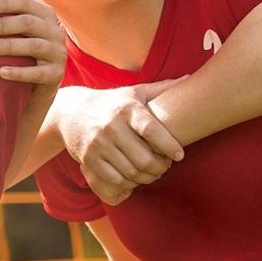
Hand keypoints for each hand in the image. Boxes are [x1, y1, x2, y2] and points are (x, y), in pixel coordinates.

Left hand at [0, 0, 66, 87]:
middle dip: (4, 24)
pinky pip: (38, 73)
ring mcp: (58, 53)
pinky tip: (1, 71)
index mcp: (45, 15)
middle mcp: (55, 31)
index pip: (26, 3)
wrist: (40, 83)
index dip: (6, 4)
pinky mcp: (56, 74)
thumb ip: (14, 7)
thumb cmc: (24, 48)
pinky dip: (19, 72)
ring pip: (35, 46)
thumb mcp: (21, 27)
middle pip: (30, 23)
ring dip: (10, 45)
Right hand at [59, 81, 185, 205]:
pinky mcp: (89, 159)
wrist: (71, 112)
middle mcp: (112, 126)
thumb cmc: (112, 102)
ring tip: (153, 173)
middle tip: (166, 167)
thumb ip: (161, 88)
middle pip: (144, 158)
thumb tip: (190, 77)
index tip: (180, 155)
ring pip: (131, 172)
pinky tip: (135, 178)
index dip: (169, 145)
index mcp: (127, 108)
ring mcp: (99, 144)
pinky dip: (128, 183)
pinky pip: (114, 179)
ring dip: (146, 178)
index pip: (151, 130)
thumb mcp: (135, 92)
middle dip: (160, 167)